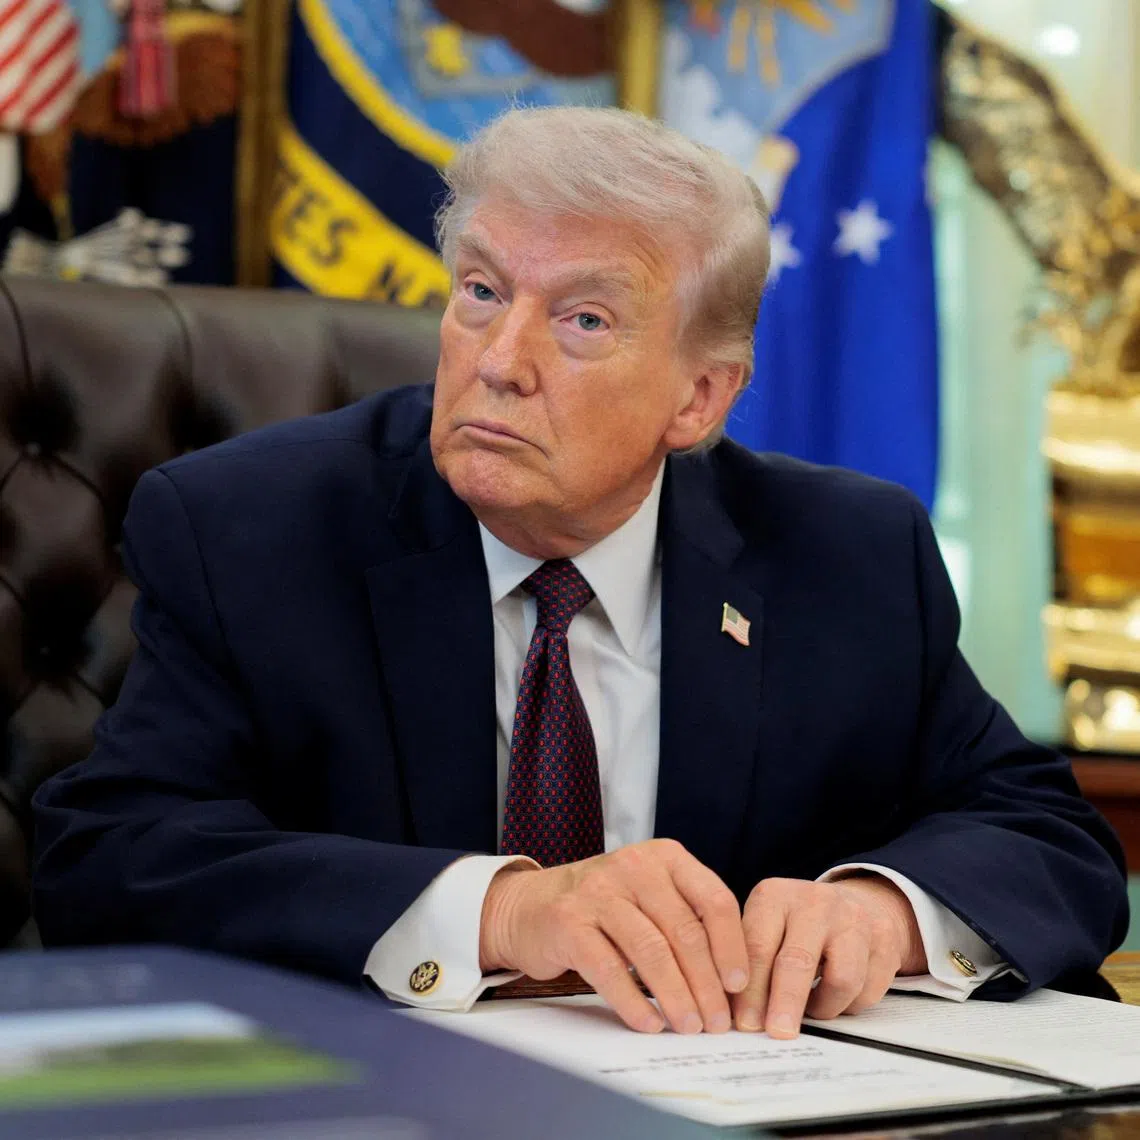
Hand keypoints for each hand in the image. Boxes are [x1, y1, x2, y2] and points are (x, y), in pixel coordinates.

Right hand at [479, 839, 748, 1034]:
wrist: (532, 904)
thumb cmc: (606, 905)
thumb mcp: (651, 895)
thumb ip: (688, 920)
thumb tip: (733, 980)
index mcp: (665, 857)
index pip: (713, 900)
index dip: (731, 946)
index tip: (740, 986)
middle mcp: (633, 866)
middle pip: (684, 930)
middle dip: (706, 983)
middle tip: (717, 1021)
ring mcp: (598, 892)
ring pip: (651, 951)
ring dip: (676, 996)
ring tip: (689, 1026)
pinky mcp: (569, 922)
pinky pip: (609, 969)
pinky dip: (633, 1002)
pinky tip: (649, 1023)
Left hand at [732, 876, 925, 1038]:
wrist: (854, 904)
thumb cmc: (797, 925)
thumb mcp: (765, 927)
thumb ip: (748, 962)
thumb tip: (734, 1014)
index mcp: (774, 896)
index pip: (758, 946)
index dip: (750, 990)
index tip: (745, 1023)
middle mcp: (814, 902)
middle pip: (798, 961)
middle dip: (785, 1003)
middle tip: (777, 1032)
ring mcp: (852, 919)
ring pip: (841, 980)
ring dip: (823, 1008)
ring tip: (811, 1009)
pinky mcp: (883, 940)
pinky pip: (867, 990)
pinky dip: (848, 1005)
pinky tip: (835, 997)